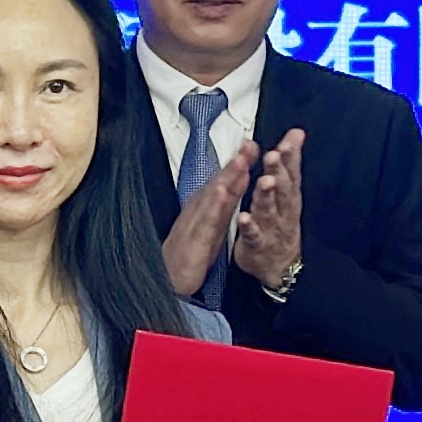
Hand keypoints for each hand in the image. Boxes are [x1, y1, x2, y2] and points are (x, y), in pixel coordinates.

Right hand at [161, 138, 257, 296]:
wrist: (169, 278)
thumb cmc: (191, 253)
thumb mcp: (214, 226)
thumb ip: (225, 204)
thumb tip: (237, 183)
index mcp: (206, 207)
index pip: (225, 181)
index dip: (238, 162)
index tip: (251, 145)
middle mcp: (200, 209)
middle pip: (219, 181)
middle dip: (235, 162)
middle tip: (249, 143)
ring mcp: (195, 222)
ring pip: (213, 195)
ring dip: (226, 176)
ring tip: (240, 159)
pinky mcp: (194, 239)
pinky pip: (205, 220)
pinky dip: (213, 204)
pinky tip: (221, 191)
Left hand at [234, 128, 305, 286]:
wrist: (281, 266)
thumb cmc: (281, 221)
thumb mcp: (288, 191)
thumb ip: (289, 163)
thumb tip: (297, 133)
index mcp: (289, 195)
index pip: (292, 172)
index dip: (291, 156)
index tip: (290, 140)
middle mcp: (284, 210)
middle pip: (283, 189)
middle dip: (279, 171)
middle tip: (274, 156)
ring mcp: (271, 228)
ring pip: (268, 209)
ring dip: (266, 195)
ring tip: (264, 181)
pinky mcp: (257, 245)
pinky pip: (253, 235)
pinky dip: (249, 226)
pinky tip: (242, 217)